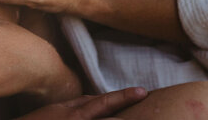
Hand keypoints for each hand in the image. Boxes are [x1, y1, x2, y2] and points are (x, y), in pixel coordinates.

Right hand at [14, 87, 148, 119]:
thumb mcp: (57, 109)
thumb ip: (78, 103)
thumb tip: (97, 98)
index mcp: (76, 113)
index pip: (105, 102)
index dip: (124, 97)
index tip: (143, 91)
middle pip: (109, 117)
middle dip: (127, 114)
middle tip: (150, 107)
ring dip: (119, 119)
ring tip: (140, 117)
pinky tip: (119, 119)